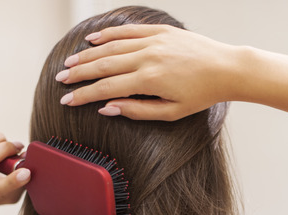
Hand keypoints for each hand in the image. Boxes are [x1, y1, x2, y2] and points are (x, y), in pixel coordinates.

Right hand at [56, 24, 238, 120]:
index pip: (106, 87)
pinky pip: (128, 30)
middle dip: (78, 73)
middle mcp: (147, 57)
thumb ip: (138, 110)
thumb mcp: (171, 112)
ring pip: (111, 46)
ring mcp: (153, 41)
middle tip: (60, 79)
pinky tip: (93, 39)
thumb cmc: (202, 95)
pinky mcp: (160, 31)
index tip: (67, 101)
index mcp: (149, 80)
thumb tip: (107, 108)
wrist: (227, 69)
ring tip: (70, 62)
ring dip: (88, 54)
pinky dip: (108, 34)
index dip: (83, 95)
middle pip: (103, 64)